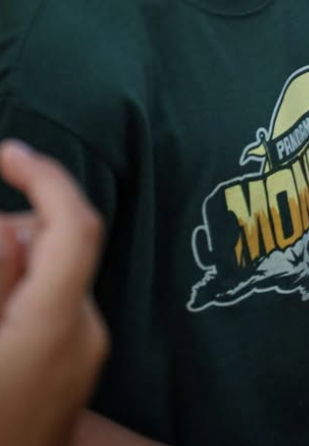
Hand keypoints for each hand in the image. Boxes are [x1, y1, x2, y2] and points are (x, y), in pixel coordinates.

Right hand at [0, 140, 108, 445]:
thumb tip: (6, 225)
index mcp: (58, 323)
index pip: (75, 222)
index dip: (45, 175)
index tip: (7, 152)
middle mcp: (85, 334)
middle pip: (60, 245)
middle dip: (13, 226)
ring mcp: (85, 356)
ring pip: (53, 274)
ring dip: (13, 262)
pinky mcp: (76, 371)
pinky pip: (51, 306)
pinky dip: (21, 292)